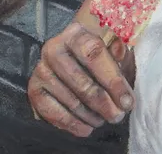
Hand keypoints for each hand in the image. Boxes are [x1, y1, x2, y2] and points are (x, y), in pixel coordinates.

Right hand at [28, 22, 134, 136]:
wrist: (73, 57)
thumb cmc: (99, 56)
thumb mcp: (113, 50)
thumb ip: (121, 59)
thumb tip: (122, 73)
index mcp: (76, 34)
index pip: (93, 55)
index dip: (112, 81)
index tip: (127, 102)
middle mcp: (53, 48)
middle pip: (82, 83)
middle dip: (104, 105)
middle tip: (118, 116)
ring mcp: (41, 70)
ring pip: (71, 102)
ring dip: (92, 116)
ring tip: (103, 118)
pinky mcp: (34, 90)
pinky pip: (55, 114)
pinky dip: (74, 124)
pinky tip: (87, 127)